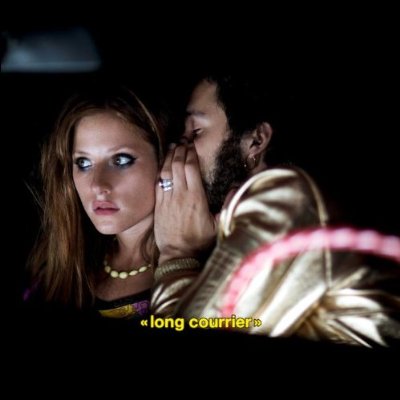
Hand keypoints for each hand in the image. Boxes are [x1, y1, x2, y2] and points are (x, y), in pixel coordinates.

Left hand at [155, 144, 217, 263]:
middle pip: (178, 165)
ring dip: (170, 157)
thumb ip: (227, 206)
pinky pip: (158, 183)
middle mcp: (181, 195)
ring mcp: (168, 199)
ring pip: (167, 172)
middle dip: (180, 150)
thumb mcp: (218, 225)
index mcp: (196, 198)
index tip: (192, 144)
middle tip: (182, 140)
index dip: (191, 154)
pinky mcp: (158, 205)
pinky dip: (161, 170)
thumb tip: (234, 190)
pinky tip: (163, 164)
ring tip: (173, 146)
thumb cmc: (199, 241)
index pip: (192, 168)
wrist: (178, 255)